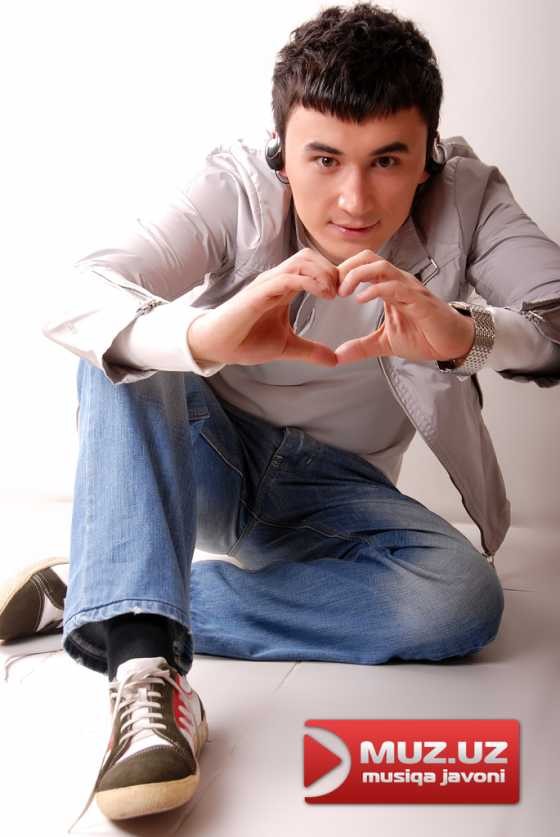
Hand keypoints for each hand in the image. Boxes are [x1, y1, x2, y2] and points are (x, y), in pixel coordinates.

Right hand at [187, 248, 339, 366]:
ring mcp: (267, 283)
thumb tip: (334, 360)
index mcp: (282, 287)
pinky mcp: (259, 292)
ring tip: (334, 293)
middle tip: (343, 292)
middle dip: (331, 270)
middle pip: (309, 256)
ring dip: (323, 273)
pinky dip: (310, 282)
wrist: (217, 346)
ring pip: (301, 261)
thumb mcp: (286, 347)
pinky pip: (288, 277)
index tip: (345, 294)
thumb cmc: (245, 341)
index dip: (332, 275)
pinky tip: (323, 295)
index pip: (312, 266)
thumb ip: (310, 351)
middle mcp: (275, 280)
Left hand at [334, 250, 474, 364]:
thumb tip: (338, 356)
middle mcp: (399, 281)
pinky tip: (362, 299)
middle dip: (346, 267)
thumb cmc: (423, 336)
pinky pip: (396, 288)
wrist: (453, 344)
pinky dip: (377, 290)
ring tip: (342, 291)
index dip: (342, 272)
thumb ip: (361, 347)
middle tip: (331, 287)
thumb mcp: (384, 343)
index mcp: (389, 286)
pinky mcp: (420, 301)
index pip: (362, 265)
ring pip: (381, 268)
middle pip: (369, 258)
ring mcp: (410, 289)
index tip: (326, 288)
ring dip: (358, 275)